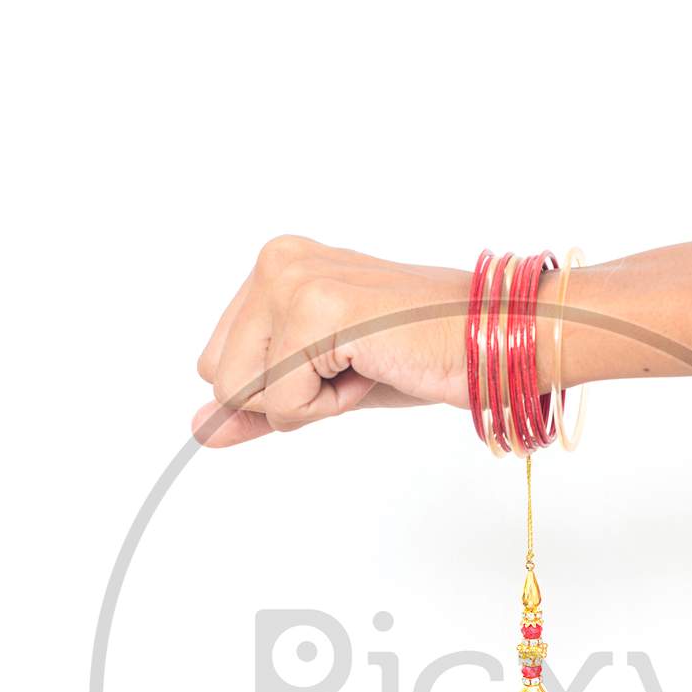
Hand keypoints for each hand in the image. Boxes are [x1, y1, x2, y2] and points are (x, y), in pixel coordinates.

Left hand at [193, 237, 472, 446]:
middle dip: (286, 398)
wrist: (491, 341)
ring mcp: (292, 281)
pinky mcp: (314, 310)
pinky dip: (331, 407)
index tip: (339, 361)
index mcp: (275, 266)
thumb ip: (257, 404)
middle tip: (354, 366)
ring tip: (365, 364)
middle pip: (220, 380)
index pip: (217, 364)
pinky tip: (375, 366)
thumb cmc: (421, 355)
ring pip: (244, 394)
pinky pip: (283, 405)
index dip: (276, 389)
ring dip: (310, 403)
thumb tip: (199, 429)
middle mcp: (276, 262)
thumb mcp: (323, 385)